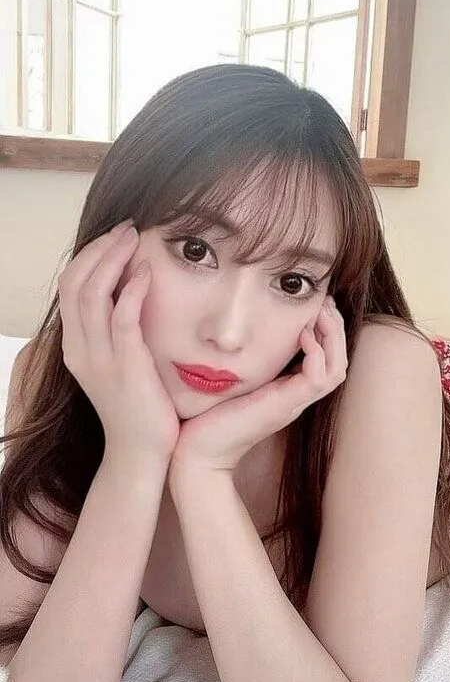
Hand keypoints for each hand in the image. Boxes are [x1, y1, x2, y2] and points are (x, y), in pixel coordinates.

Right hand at [58, 219, 180, 471]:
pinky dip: (132, 290)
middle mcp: (80, 348)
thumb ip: (118, 330)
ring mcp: (100, 358)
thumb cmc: (139, 405)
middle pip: (75, 282)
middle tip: (127, 228)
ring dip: (113, 259)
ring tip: (135, 238)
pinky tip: (147, 272)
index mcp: (75, 345)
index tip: (117, 236)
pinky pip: (122, 319)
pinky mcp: (126, 367)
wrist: (141, 453)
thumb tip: (132, 290)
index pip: (70, 285)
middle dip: (100, 248)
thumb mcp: (119, 362)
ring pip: (92, 294)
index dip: (90, 254)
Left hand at [169, 294, 347, 477]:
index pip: (327, 359)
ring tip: (318, 312)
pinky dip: (316, 352)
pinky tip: (301, 333)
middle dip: (335, 326)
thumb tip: (235, 329)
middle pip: (339, 361)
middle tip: (322, 301)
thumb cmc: (208, 416)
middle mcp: (297, 397)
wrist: (198, 453)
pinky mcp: (283, 406)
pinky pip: (317, 378)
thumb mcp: (232, 379)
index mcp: (289, 390)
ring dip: (332, 335)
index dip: (327, 329)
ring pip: (336, 368)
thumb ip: (244, 359)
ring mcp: (293, 403)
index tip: (315, 303)